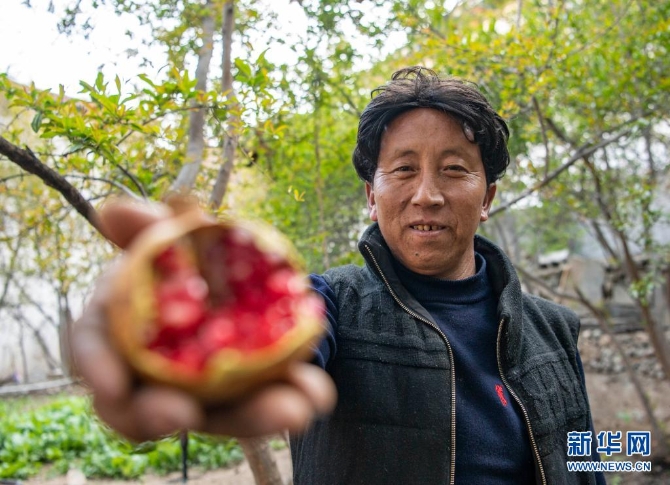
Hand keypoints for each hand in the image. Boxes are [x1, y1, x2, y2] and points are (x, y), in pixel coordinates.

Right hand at [71, 200, 336, 441]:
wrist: (236, 271)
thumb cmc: (190, 255)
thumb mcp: (172, 234)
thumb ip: (147, 226)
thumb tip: (113, 212)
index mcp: (121, 327)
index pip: (94, 353)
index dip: (97, 369)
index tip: (113, 386)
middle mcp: (153, 372)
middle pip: (145, 405)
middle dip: (159, 414)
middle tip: (183, 413)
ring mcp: (200, 391)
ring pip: (214, 416)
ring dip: (249, 417)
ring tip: (288, 408)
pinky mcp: (244, 396)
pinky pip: (262, 404)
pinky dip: (288, 398)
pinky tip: (317, 393)